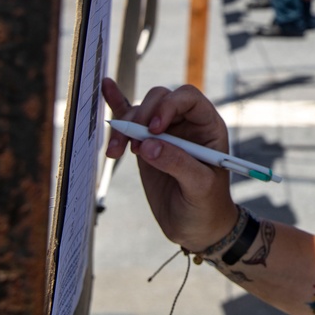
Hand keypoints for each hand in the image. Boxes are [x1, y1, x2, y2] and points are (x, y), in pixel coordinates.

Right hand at [103, 77, 237, 252]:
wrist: (195, 226)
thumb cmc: (207, 205)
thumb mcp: (199, 186)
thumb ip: (177, 163)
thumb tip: (148, 145)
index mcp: (207, 126)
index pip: (188, 98)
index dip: (169, 106)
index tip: (153, 130)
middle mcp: (187, 124)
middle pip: (161, 99)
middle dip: (142, 116)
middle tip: (132, 144)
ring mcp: (165, 133)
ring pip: (141, 111)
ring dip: (125, 126)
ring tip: (115, 153)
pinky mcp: (146, 145)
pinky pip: (131, 120)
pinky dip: (118, 104)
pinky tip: (107, 88)